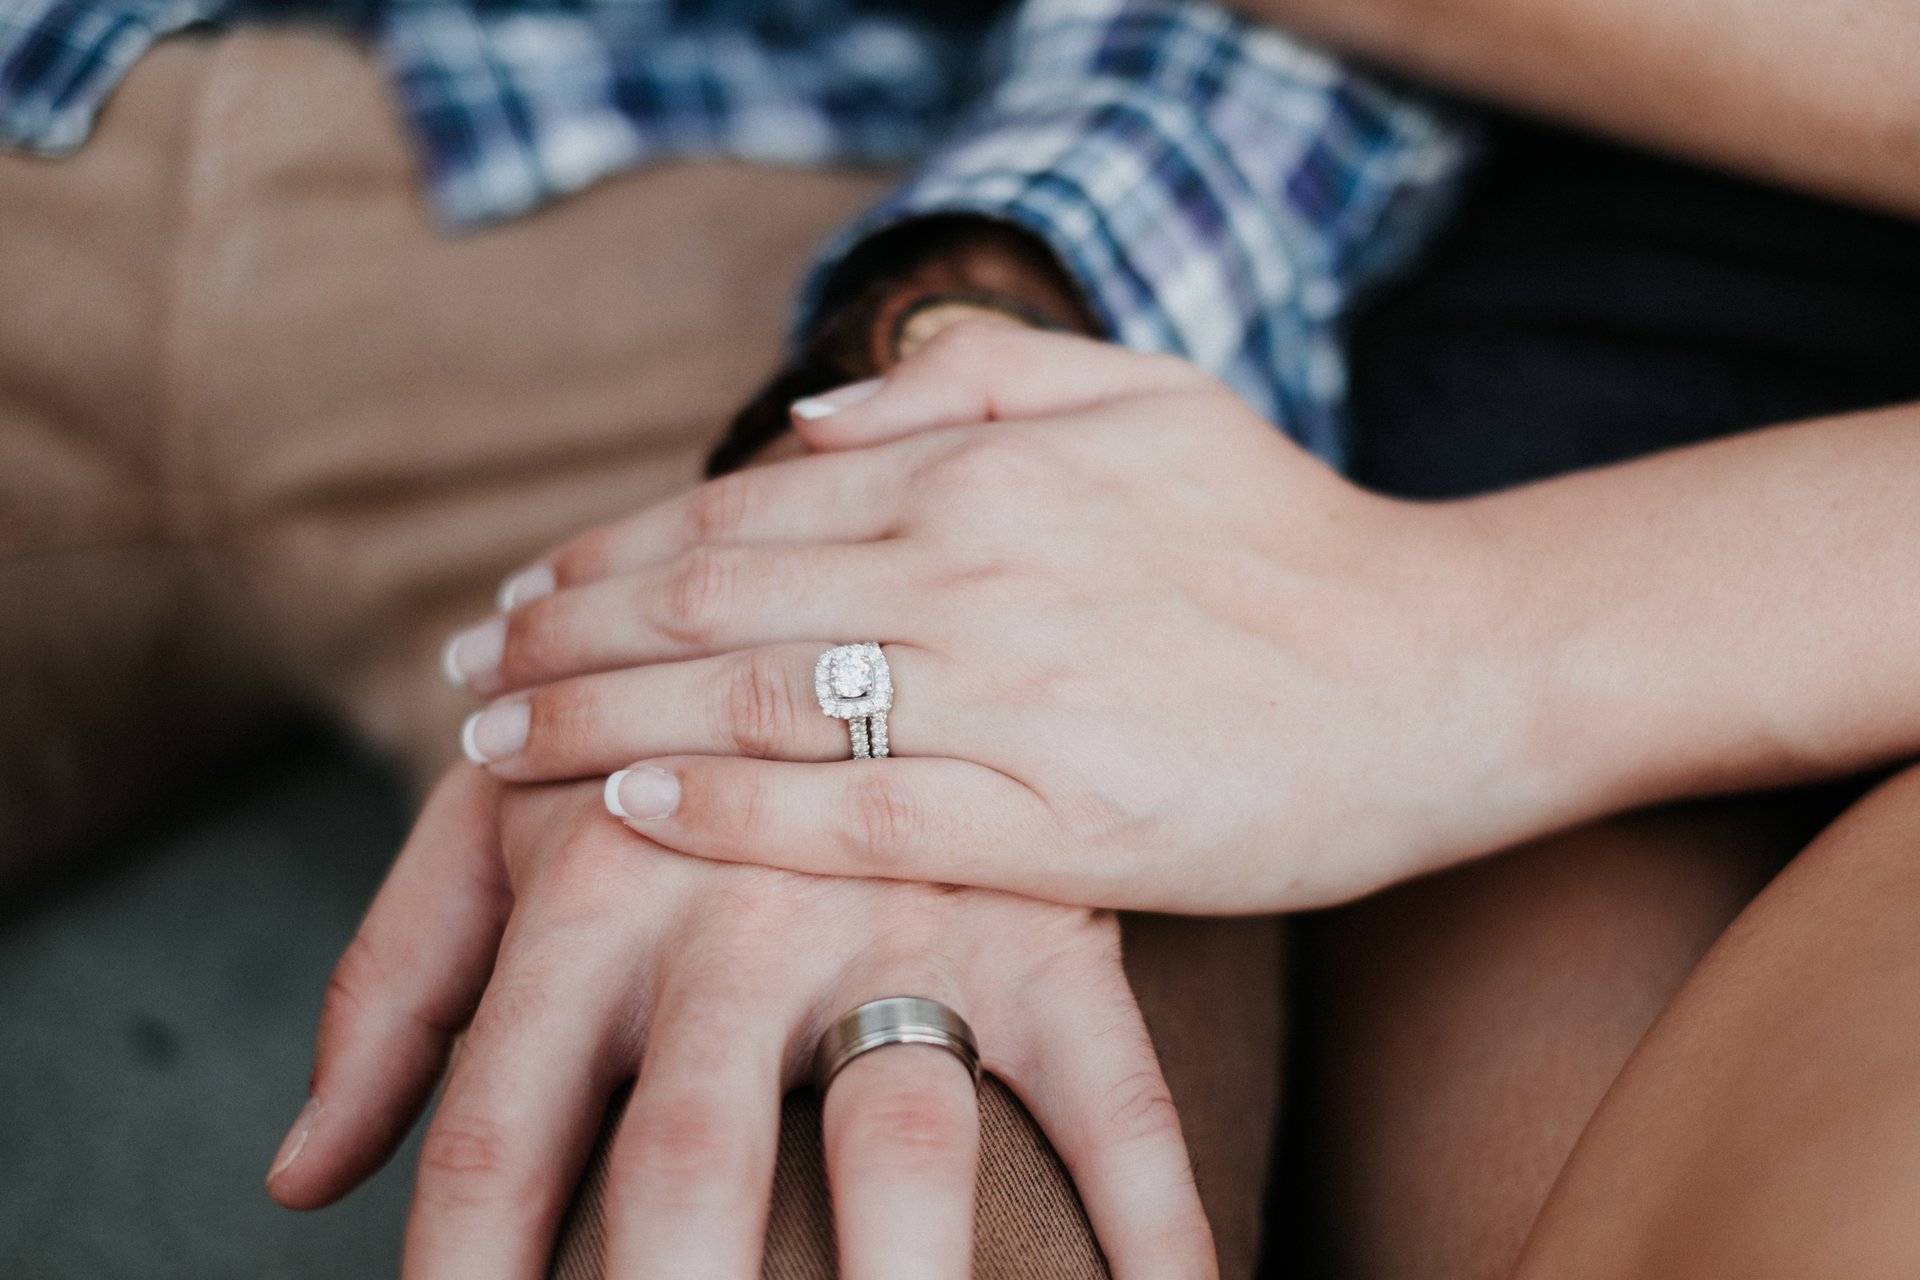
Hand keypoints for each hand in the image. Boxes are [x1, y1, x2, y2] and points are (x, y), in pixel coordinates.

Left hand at [265, 765, 1213, 1277]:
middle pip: (689, 1161)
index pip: (493, 1126)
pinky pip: (1112, 1094)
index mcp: (588, 885)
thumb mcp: (501, 824)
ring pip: (902, 1138)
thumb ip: (398, 979)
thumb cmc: (647, 731)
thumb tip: (304, 1178)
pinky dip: (1153, 1214)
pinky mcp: (1042, 923)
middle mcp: (742, 908)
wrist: (863, 568)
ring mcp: (907, 914)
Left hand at [445, 324, 1543, 912]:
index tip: (517, 596)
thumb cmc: (1294, 537)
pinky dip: (734, 813)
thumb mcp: (1152, 396)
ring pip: (757, 700)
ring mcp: (1018, 693)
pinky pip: (861, 814)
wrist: (1453, 665)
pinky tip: (636, 814)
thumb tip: (808, 416)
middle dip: (564, 639)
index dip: (604, 558)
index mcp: (988, 470)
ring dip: (601, 721)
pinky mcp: (1066, 818)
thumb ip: (979, 383)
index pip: (737, 513)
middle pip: (713, 602)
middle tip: (462, 676)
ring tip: (495, 749)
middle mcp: (980, 568)